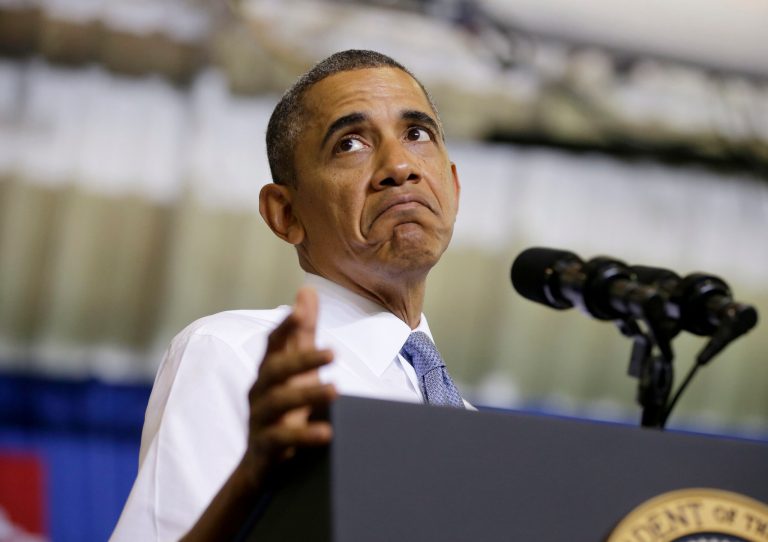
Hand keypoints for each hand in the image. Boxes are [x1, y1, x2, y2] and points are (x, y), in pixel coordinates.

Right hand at [180, 288, 335, 540]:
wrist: (261, 462)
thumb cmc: (285, 406)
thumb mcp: (295, 368)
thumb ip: (302, 333)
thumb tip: (307, 290)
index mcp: (268, 369)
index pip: (273, 342)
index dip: (285, 326)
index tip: (300, 311)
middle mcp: (260, 390)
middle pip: (275, 370)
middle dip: (302, 359)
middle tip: (333, 352)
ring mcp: (260, 418)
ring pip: (278, 402)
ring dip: (307, 394)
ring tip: (336, 390)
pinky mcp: (265, 446)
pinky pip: (281, 439)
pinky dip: (304, 435)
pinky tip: (327, 432)